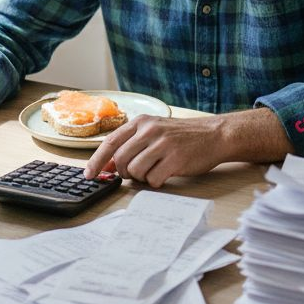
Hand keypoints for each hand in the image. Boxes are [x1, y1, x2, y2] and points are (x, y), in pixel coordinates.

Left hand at [84, 115, 225, 187]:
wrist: (215, 134)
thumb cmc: (183, 136)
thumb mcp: (155, 132)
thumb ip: (132, 144)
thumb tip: (108, 164)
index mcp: (142, 122)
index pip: (110, 142)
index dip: (97, 160)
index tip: (89, 175)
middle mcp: (150, 130)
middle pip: (121, 160)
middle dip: (124, 173)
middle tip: (136, 173)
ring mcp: (163, 144)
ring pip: (135, 171)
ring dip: (142, 178)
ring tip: (154, 171)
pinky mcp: (175, 159)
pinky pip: (153, 179)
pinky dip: (156, 182)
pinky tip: (165, 174)